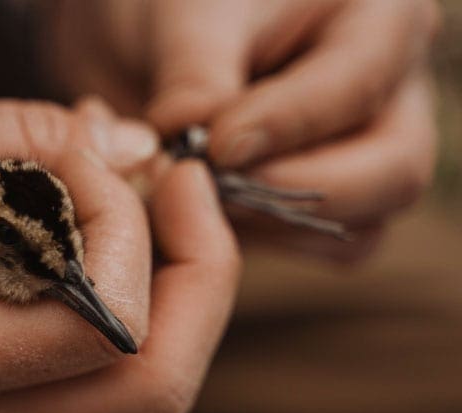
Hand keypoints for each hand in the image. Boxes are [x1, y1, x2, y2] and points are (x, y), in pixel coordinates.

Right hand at [0, 88, 238, 412]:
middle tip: (176, 180)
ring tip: (130, 178)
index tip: (93, 149)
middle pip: (152, 383)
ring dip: (164, 275)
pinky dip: (119, 277)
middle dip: (197, 274)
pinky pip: (90, 349)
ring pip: (136, 374)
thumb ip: (21, 138)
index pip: (105, 326)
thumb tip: (133, 153)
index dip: (131, 226)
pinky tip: (90, 203)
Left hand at [45, 0, 440, 260]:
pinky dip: (266, 244)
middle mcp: (393, 94)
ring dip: (275, 228)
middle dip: (293, 192)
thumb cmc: (184, 6)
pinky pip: (322, 248)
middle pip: (393, 173)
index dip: (286, 126)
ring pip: (362, 226)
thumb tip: (198, 157)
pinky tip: (206, 217)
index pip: (357, 86)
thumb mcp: (187, 21)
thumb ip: (197, 85)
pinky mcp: (329, 201)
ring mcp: (367, 156)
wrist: (159, 38)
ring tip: (198, 200)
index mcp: (379, 21)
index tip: (215, 147)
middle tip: (210, 189)